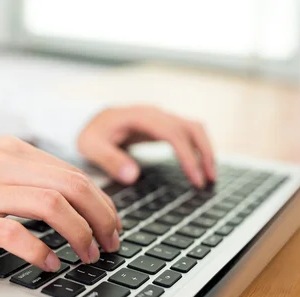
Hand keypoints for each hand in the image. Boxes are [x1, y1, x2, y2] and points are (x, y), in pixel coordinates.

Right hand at [0, 136, 121, 271]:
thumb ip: (29, 175)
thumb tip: (75, 199)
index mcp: (14, 150)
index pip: (74, 175)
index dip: (102, 204)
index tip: (112, 226)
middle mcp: (2, 165)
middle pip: (72, 187)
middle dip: (101, 219)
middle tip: (110, 244)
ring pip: (50, 205)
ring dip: (79, 234)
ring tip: (88, 255)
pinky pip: (13, 233)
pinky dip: (39, 250)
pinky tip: (51, 263)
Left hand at [78, 106, 215, 186]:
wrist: (88, 120)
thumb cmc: (90, 134)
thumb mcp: (90, 147)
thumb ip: (109, 160)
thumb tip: (133, 175)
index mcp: (139, 116)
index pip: (173, 134)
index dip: (187, 156)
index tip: (195, 179)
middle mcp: (155, 113)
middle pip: (191, 128)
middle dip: (204, 154)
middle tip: (210, 181)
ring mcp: (160, 117)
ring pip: (193, 128)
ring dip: (205, 150)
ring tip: (210, 177)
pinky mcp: (162, 125)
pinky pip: (187, 134)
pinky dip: (197, 149)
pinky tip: (199, 167)